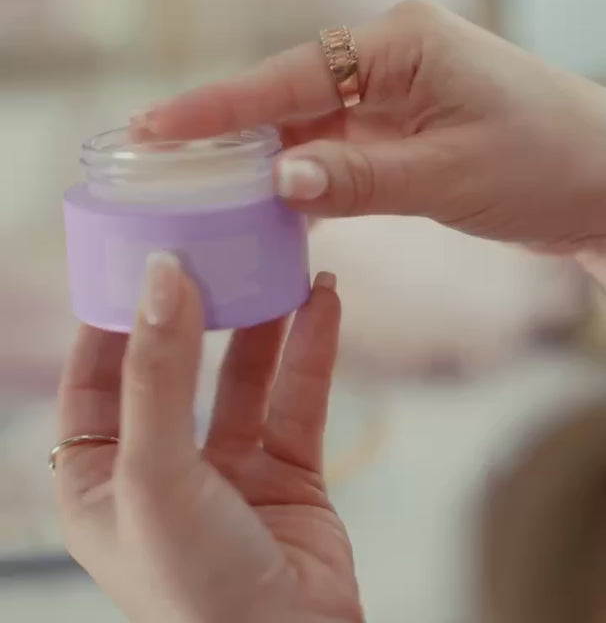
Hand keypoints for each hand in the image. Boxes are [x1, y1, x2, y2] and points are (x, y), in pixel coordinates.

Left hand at [56, 260, 360, 622]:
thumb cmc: (196, 594)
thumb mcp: (155, 475)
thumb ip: (157, 374)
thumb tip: (161, 275)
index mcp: (98, 477)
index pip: (95, 372)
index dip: (116, 309)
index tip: (141, 247)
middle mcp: (158, 469)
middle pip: (173, 363)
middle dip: (195, 304)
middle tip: (214, 241)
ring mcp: (225, 473)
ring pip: (241, 375)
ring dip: (262, 319)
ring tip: (277, 257)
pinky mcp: (287, 476)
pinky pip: (299, 398)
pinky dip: (312, 349)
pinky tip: (324, 300)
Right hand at [132, 1, 605, 256]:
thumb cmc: (548, 165)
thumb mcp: (452, 177)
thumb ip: (363, 178)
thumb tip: (279, 179)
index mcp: (404, 43)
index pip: (292, 74)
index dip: (219, 105)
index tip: (155, 125)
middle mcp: (393, 51)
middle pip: (289, 89)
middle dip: (226, 126)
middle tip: (150, 156)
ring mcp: (397, 84)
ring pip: (308, 116)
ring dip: (262, 152)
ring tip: (192, 182)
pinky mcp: (404, 118)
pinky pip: (337, 139)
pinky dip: (304, 169)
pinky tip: (266, 198)